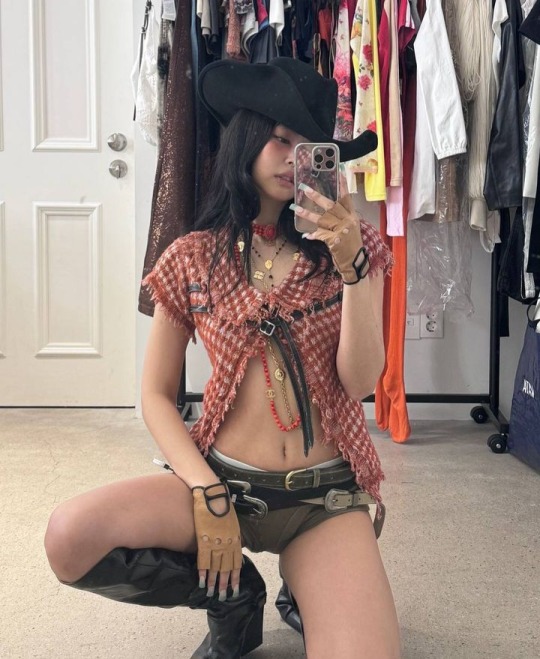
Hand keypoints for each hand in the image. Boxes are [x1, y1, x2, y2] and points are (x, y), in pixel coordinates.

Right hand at [192, 482, 242, 601]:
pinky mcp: (203, 539)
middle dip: (225, 583)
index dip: (235, 576)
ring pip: (215, 567)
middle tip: (224, 596)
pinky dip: (203, 572)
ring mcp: (215, 542)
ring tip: (213, 593)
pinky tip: (202, 581)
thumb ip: (233, 534)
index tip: (235, 588)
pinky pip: (203, 560)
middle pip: (226, 567)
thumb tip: (234, 543)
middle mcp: (227, 543)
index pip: (236, 562)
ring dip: (214, 581)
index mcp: (235, 538)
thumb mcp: (233, 520)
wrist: (212, 494)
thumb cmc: (223, 503)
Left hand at [292, 182, 368, 283]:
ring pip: (321, 219)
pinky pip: (320, 235)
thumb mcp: (351, 228)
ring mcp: (341, 231)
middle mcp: (348, 221)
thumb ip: (342, 218)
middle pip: (330, 205)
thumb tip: (328, 208)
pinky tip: (305, 234)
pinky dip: (312, 235)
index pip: (346, 197)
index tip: (337, 172)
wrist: (355, 262)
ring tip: (295, 208)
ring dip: (307, 213)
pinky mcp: (334, 241)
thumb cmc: (351, 245)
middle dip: (316, 196)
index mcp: (352, 216)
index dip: (342, 184)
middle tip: (305, 188)